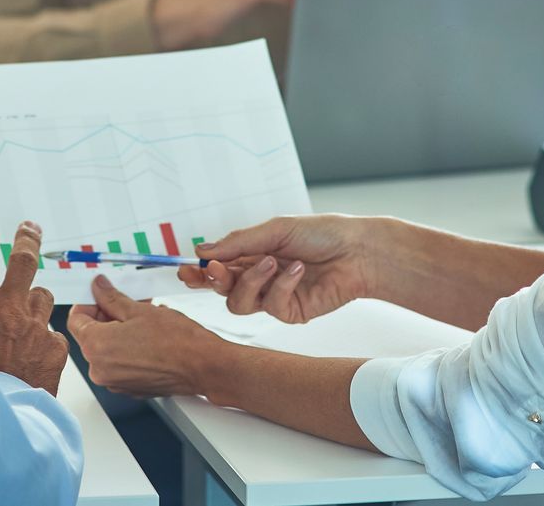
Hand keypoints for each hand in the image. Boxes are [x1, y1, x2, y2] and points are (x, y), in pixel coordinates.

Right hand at [0, 201, 66, 394]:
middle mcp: (8, 309)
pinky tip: (34, 357)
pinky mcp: (54, 347)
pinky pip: (52, 334)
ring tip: (26, 316)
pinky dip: (45, 340)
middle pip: (23, 260)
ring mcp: (34, 326)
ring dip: (35, 301)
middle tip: (31, 228)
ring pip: (42, 297)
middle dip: (27, 239)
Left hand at [67, 275, 232, 398]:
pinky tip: (147, 337)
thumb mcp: (139, 310)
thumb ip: (111, 298)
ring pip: (107, 349)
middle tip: (127, 302)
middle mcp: (100, 370)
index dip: (88, 303)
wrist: (203, 366)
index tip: (100, 294)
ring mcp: (115, 382)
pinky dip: (128, 349)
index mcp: (96, 347)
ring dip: (119, 331)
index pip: (76, 319)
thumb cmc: (177, 341)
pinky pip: (119, 363)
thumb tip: (98, 288)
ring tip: (142, 319)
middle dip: (106, 316)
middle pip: (91, 335)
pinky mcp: (129, 388)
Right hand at [177, 214, 378, 323]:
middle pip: (222, 289)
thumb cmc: (322, 234)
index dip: (199, 271)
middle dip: (214, 280)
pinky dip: (281, 285)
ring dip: (251, 281)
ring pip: (239, 302)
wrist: (357, 251)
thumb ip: (239, 243)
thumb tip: (204, 250)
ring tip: (271, 262)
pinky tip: (298, 270)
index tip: (186, 270)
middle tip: (216, 269)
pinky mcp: (290, 312)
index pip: (218, 266)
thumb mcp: (276, 229)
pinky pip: (271, 304)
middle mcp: (259, 277)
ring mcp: (273, 296)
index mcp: (253, 254)